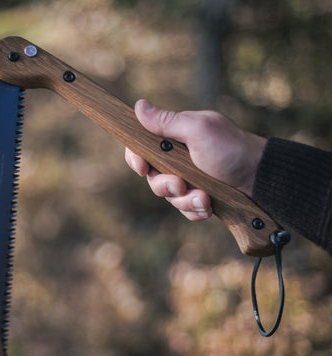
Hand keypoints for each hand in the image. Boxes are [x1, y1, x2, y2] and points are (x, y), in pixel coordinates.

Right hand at [125, 99, 265, 220]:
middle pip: (153, 178)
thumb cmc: (231, 149)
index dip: (136, 160)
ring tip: (205, 198)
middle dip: (166, 186)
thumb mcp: (198, 131)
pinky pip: (185, 209)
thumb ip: (167, 122)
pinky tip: (209, 205)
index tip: (143, 168)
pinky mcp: (198, 197)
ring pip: (169, 197)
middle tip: (181, 185)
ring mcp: (188, 180)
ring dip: (186, 200)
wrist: (259, 177)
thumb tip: (139, 106)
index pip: (141, 149)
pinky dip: (195, 209)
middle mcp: (177, 160)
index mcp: (174, 140)